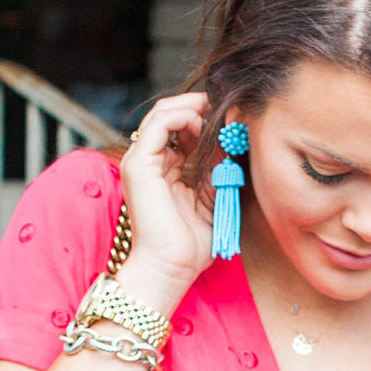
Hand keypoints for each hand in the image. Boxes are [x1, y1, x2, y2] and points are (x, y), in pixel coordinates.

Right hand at [117, 91, 218, 312]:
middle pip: (169, 114)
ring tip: (217, 112)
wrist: (171, 268)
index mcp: (162, 168)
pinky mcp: (139, 164)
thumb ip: (217, 166)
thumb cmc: (190, 244)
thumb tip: (232, 138)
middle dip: (200, 105)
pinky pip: (159, 125)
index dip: (205, 116)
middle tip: (226, 103)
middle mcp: (148, 161)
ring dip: (193, 107)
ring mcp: (140, 161)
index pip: (180, 127)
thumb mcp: (212, 194)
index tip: (232, 116)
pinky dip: (183, 117)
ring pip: (163, 113)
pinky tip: (203, 125)